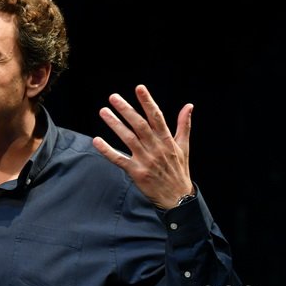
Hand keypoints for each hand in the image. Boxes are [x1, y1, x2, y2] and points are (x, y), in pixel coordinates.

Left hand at [92, 84, 193, 209]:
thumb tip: (189, 105)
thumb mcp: (184, 147)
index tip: (139, 88)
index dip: (147, 102)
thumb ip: (184, 125)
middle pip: (139, 125)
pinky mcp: (136, 172)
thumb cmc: (179, 170)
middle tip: (113, 97)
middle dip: (126, 110)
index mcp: (167, 140)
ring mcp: (146, 160)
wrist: (177, 198)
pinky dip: (107, 151)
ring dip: (115, 124)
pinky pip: (119, 160)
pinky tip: (96, 140)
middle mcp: (156, 148)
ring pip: (128, 139)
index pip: (157, 117)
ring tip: (103, 111)